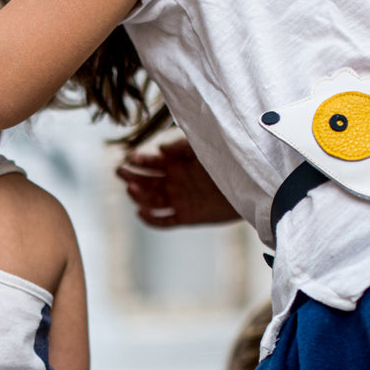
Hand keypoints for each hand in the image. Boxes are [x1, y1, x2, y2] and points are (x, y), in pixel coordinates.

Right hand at [116, 137, 239, 227]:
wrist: (250, 185)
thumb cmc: (227, 161)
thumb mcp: (203, 148)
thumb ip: (182, 147)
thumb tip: (160, 150)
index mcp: (176, 164)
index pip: (151, 163)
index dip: (140, 161)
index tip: (131, 158)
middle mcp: (174, 182)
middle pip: (146, 181)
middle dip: (131, 176)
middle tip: (119, 171)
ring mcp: (179, 200)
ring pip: (151, 201)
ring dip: (139, 196)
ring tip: (131, 190)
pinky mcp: (186, 216)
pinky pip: (164, 221)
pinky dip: (151, 220)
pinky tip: (141, 213)